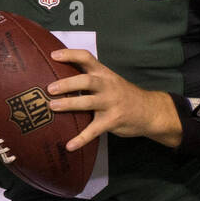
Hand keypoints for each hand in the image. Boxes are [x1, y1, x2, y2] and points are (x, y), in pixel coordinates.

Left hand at [46, 47, 181, 150]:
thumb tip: (62, 78)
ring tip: (52, 106)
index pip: (86, 58)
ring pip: (87, 102)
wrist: (150, 111)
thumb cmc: (124, 95)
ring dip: (68, 104)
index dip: (70, 54)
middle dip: (67, 83)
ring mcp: (110, 103)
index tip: (53, 55)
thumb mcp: (110, 81)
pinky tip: (69, 146)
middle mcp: (107, 86)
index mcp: (104, 73)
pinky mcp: (112, 121)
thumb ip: (91, 78)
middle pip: (85, 80)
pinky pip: (94, 131)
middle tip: (50, 88)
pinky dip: (80, 139)